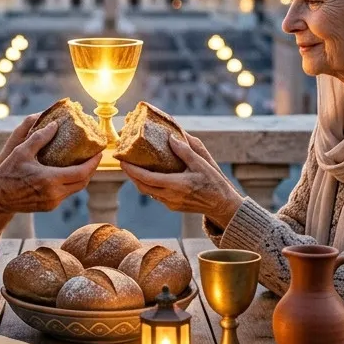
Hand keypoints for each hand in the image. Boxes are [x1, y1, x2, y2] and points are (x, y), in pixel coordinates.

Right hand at [0, 121, 102, 214]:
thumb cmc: (7, 173)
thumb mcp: (21, 151)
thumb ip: (39, 137)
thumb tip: (55, 125)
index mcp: (50, 180)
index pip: (82, 173)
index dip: (94, 163)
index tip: (99, 152)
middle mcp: (54, 194)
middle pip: (83, 182)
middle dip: (91, 169)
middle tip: (94, 156)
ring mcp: (52, 202)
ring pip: (75, 189)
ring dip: (82, 176)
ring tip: (84, 162)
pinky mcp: (49, 207)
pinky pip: (66, 194)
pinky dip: (71, 183)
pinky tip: (69, 173)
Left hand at [120, 132, 242, 228]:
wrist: (222, 205)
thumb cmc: (213, 182)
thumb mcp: (201, 163)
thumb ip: (185, 151)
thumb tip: (171, 137)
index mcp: (176, 185)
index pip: (146, 178)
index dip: (131, 170)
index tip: (122, 161)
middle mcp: (170, 196)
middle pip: (142, 186)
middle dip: (130, 175)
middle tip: (123, 162)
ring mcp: (170, 203)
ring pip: (147, 192)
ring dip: (139, 180)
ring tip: (134, 167)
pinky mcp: (173, 206)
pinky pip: (156, 195)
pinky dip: (149, 185)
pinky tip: (150, 176)